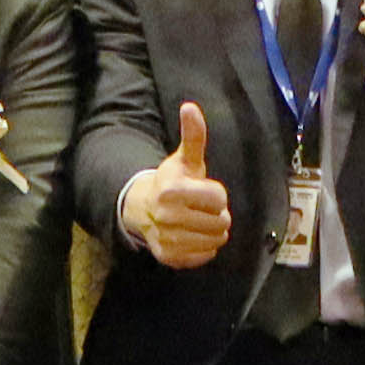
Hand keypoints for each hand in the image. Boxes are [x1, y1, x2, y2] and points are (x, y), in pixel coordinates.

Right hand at [120, 100, 232, 267]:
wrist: (144, 209)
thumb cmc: (172, 182)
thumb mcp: (184, 159)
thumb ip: (193, 135)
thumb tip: (190, 107)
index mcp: (171, 191)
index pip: (219, 199)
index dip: (216, 194)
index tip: (202, 191)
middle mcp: (166, 217)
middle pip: (220, 222)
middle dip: (217, 214)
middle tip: (201, 208)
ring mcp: (167, 240)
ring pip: (216, 240)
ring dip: (213, 231)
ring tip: (198, 220)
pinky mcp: (169, 257)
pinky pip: (205, 256)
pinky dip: (205, 247)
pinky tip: (193, 235)